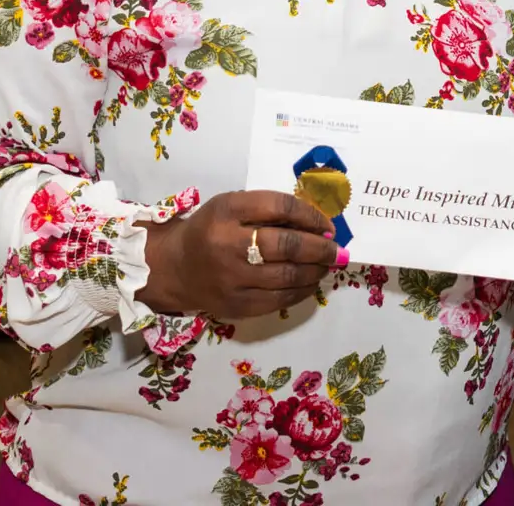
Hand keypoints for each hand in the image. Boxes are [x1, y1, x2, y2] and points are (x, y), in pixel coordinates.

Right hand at [137, 190, 339, 320]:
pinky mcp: (237, 306)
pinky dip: (302, 290)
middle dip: (321, 248)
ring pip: (288, 276)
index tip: (328, 224)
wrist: (175, 267)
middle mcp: (227, 245)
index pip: (280, 207)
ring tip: (327, 265)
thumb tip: (319, 225)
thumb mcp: (232, 206)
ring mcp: (232, 280)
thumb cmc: (210, 230)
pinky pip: (280, 299)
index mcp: (226, 211)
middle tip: (338, 249)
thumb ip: (269, 210)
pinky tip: (310, 282)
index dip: (311, 215)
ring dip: (316, 270)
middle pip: (287, 246)